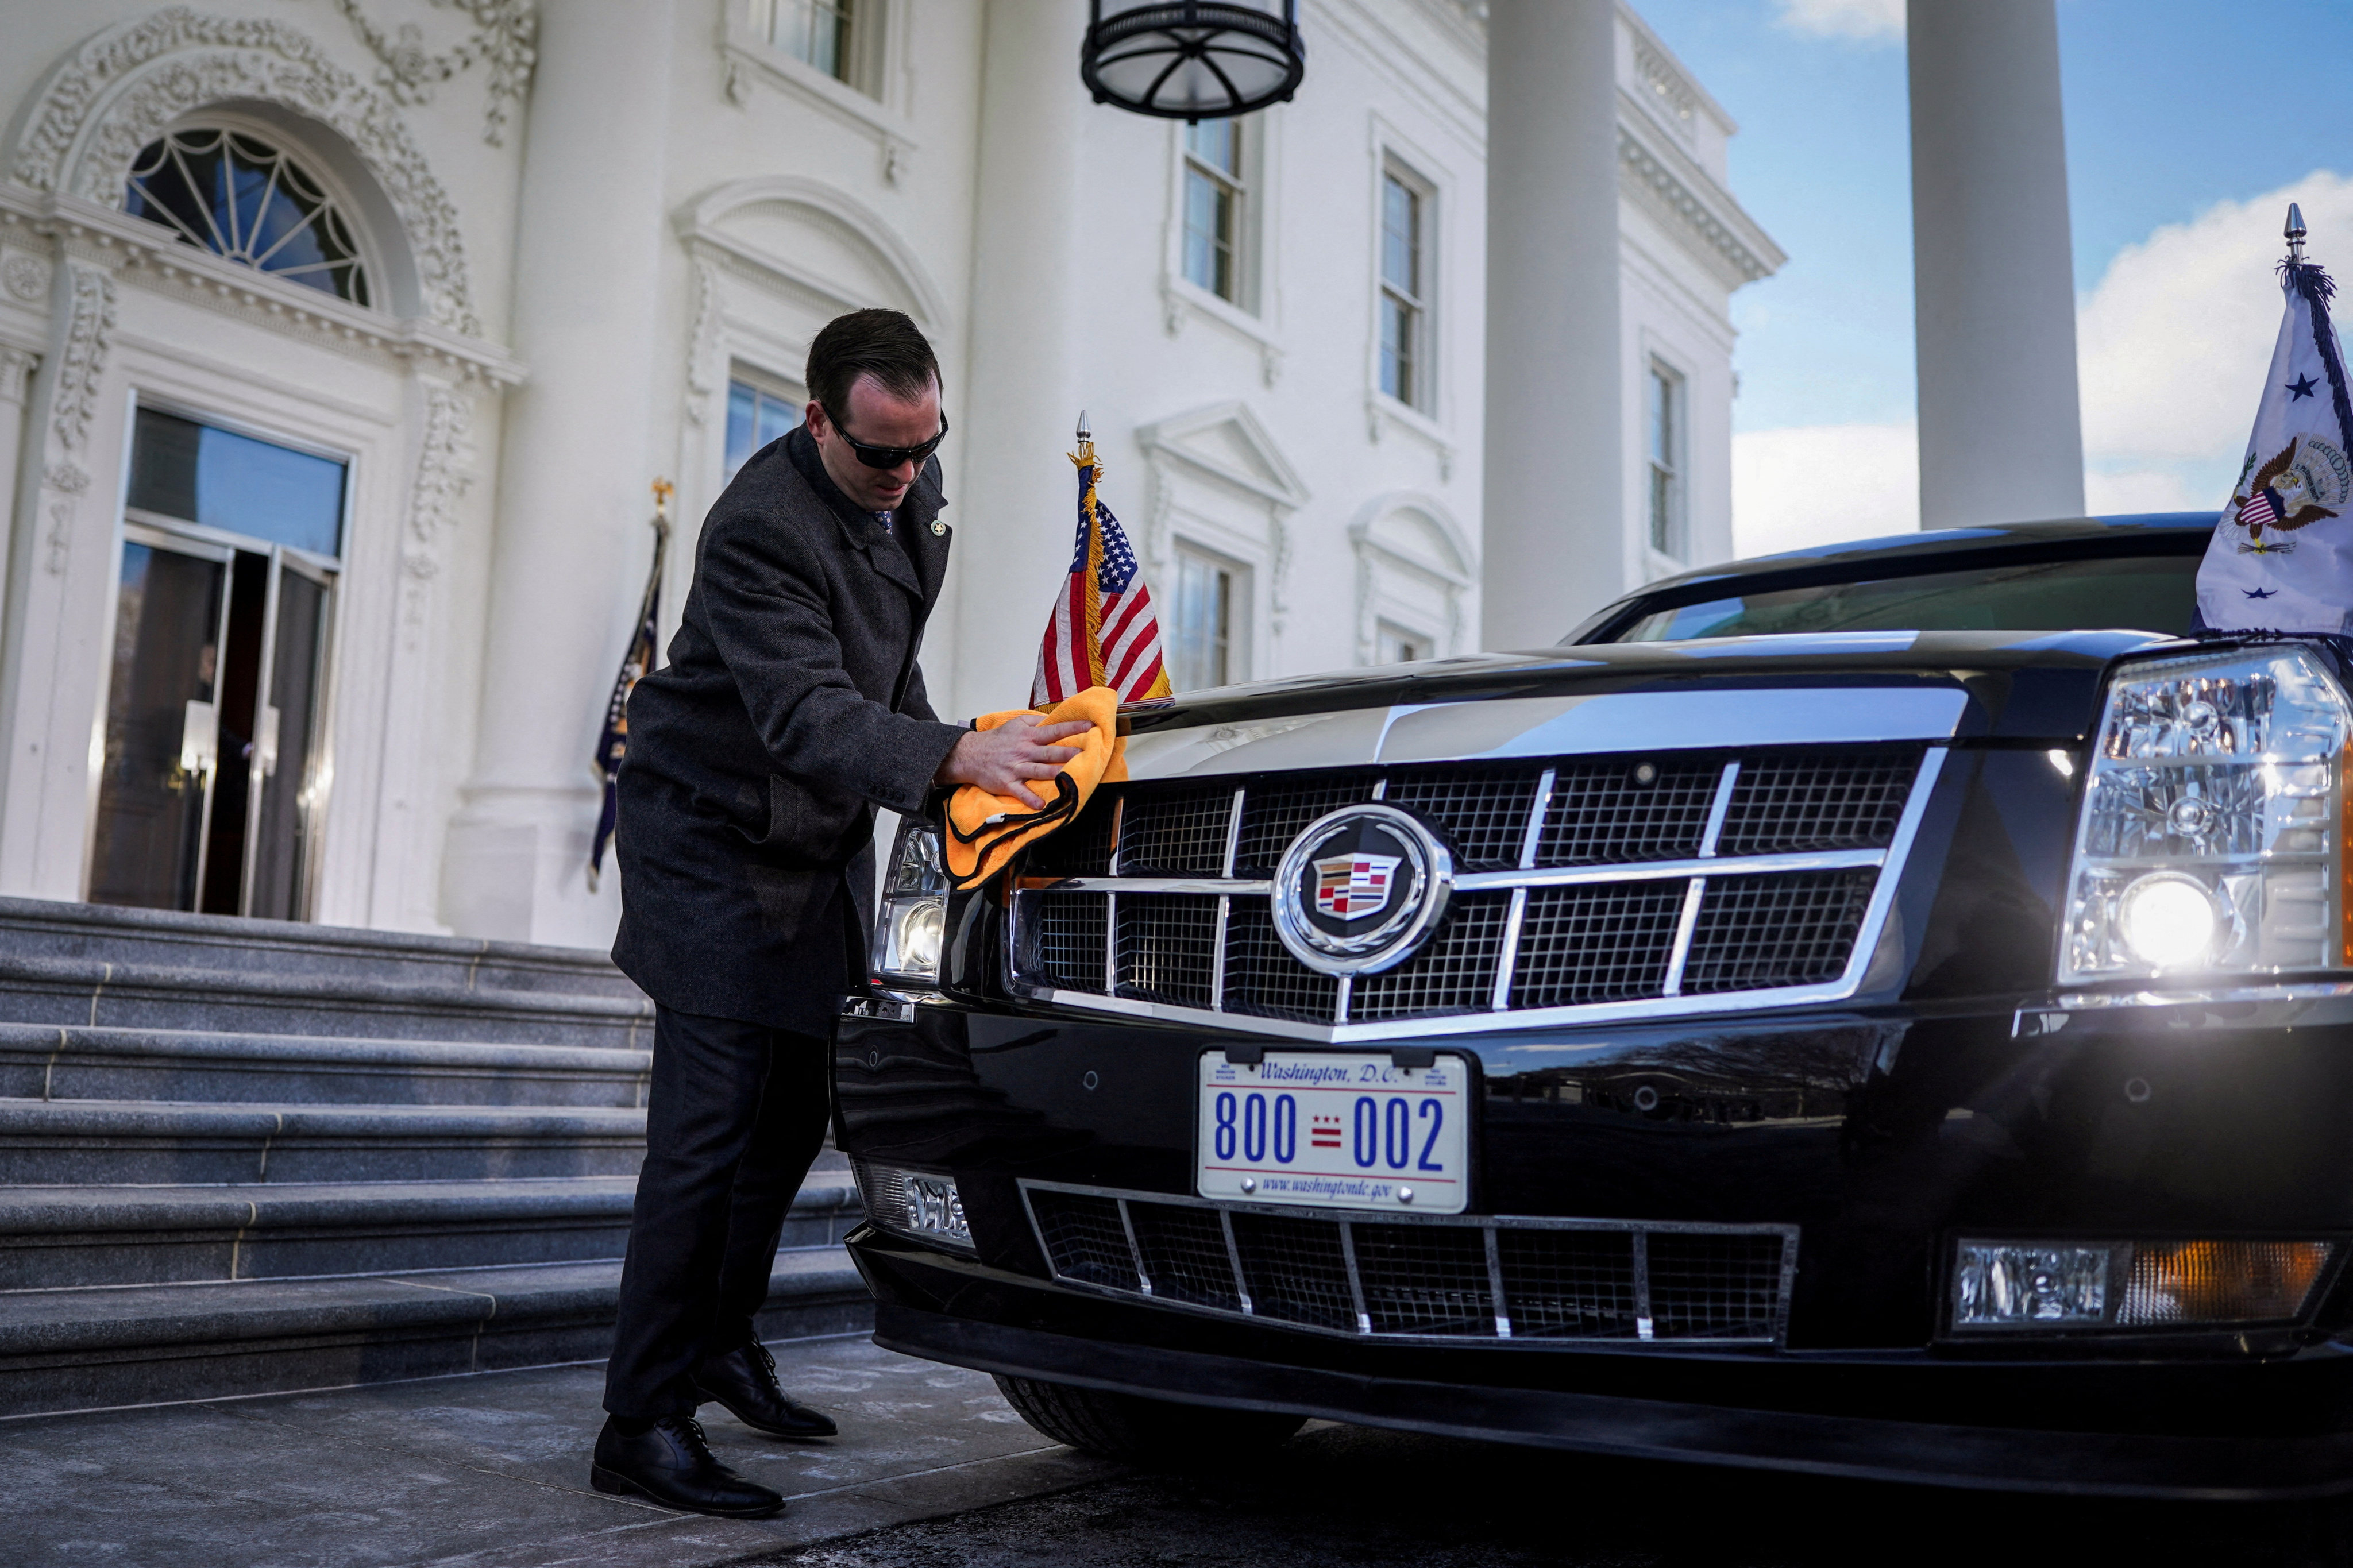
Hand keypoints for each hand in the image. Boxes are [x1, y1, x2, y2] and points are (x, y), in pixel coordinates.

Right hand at [936, 714, 1093, 809]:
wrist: (971, 754)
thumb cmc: (998, 740)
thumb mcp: (1016, 724)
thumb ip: (1036, 722)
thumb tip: (1056, 720)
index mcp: (1028, 736)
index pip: (1055, 730)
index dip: (1073, 727)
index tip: (1091, 726)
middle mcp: (1024, 751)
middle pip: (1050, 752)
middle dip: (1068, 753)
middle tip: (1087, 753)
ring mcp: (1016, 768)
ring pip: (1038, 771)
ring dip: (1054, 773)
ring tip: (1070, 776)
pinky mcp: (1007, 783)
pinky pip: (1020, 792)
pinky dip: (1030, 799)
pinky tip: (1041, 804)